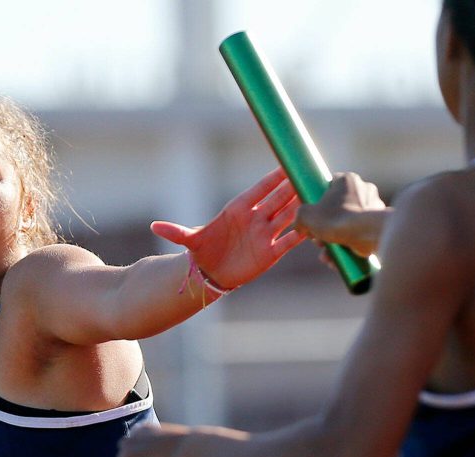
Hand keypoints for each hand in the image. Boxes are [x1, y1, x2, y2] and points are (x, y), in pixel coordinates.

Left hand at [150, 168, 303, 288]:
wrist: (211, 274)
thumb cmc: (202, 251)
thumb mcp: (189, 241)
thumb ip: (176, 232)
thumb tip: (155, 226)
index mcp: (237, 209)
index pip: (260, 189)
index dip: (273, 177)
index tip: (287, 163)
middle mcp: (255, 218)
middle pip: (278, 199)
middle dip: (293, 186)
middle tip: (309, 172)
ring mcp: (265, 234)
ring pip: (288, 216)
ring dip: (302, 205)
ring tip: (319, 194)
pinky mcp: (271, 252)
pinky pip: (290, 240)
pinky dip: (302, 233)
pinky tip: (316, 225)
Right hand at [294, 172, 387, 255]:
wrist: (364, 233)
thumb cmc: (334, 219)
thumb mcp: (306, 216)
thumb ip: (300, 216)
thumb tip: (300, 225)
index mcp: (347, 180)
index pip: (330, 186)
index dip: (318, 203)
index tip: (313, 219)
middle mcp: (364, 189)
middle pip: (338, 209)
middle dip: (326, 228)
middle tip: (318, 241)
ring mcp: (374, 206)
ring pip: (349, 224)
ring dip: (335, 241)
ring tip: (327, 256)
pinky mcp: (379, 223)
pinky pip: (360, 234)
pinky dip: (349, 247)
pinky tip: (338, 261)